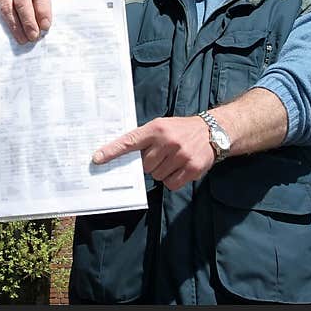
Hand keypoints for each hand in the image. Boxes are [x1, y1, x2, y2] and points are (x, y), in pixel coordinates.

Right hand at [0, 0, 52, 43]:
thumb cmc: (34, 0)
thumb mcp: (43, 2)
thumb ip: (43, 13)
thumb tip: (42, 31)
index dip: (43, 13)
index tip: (44, 27)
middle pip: (22, 2)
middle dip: (28, 22)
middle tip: (33, 37)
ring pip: (7, 8)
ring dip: (15, 26)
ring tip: (22, 39)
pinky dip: (2, 24)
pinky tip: (8, 33)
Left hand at [92, 117, 215, 191]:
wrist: (213, 130)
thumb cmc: (181, 130)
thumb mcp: (162, 126)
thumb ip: (145, 139)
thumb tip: (124, 158)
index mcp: (156, 128)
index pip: (129, 141)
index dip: (112, 151)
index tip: (97, 158)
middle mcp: (168, 141)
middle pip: (145, 166)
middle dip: (151, 164)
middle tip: (162, 155)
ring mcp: (181, 155)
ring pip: (158, 176)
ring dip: (163, 172)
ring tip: (174, 160)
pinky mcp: (192, 168)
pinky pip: (171, 184)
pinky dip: (172, 180)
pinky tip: (180, 169)